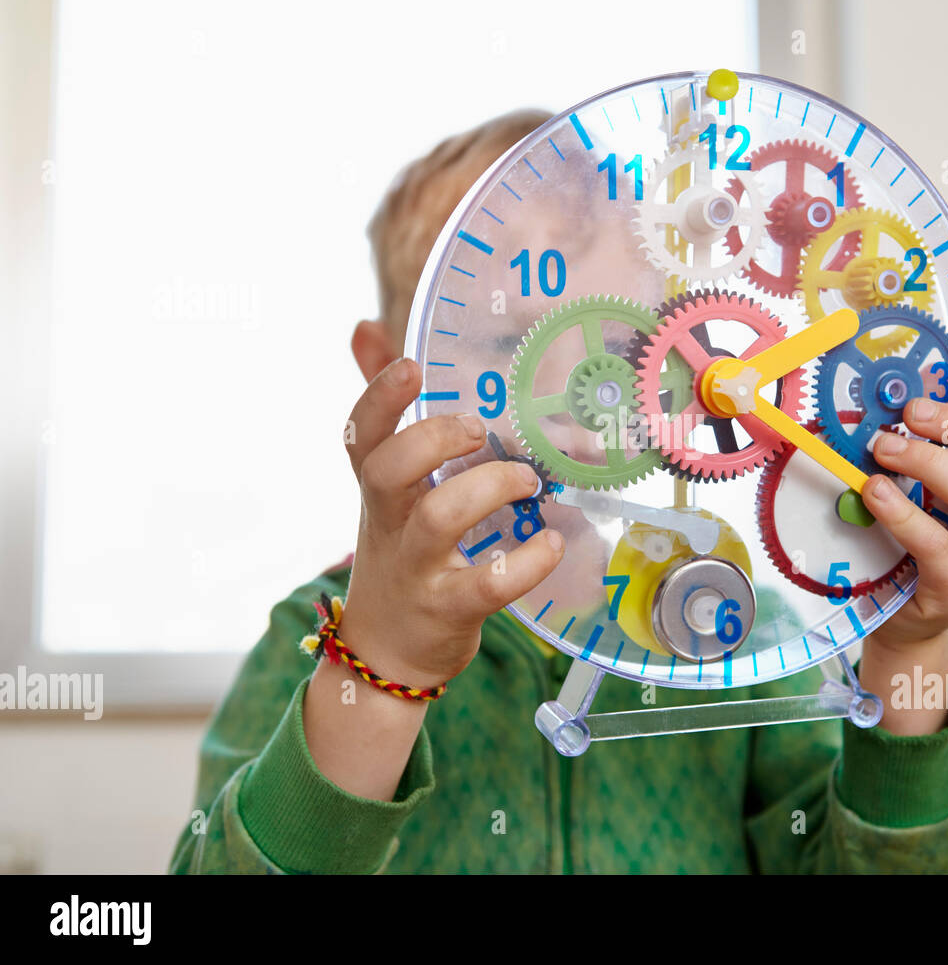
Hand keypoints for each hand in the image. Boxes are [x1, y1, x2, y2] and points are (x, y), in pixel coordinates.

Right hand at [340, 358, 564, 689]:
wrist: (386, 653)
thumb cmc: (401, 553)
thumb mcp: (387, 488)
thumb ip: (388, 415)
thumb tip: (366, 330)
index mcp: (378, 490)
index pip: (360, 434)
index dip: (380, 396)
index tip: (414, 365)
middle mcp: (389, 525)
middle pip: (387, 469)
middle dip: (434, 439)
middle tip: (482, 430)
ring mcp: (417, 569)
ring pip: (438, 519)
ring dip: (489, 489)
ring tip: (528, 481)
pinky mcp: (450, 610)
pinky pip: (487, 583)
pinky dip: (527, 561)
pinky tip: (552, 543)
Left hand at [861, 385, 947, 652]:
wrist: (902, 617)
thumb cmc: (909, 544)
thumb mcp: (924, 492)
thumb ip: (924, 453)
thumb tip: (895, 400)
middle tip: (911, 412)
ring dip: (927, 461)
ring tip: (881, 447)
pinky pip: (938, 545)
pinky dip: (903, 513)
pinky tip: (873, 493)